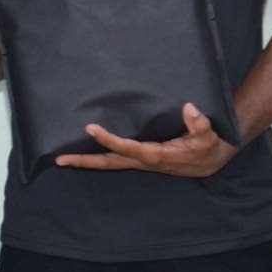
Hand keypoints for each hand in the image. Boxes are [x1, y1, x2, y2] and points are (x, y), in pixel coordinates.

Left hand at [56, 103, 238, 177]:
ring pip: (109, 162)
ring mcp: (140, 161)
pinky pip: (115, 158)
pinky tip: (85, 151)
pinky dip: (99, 156)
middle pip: (109, 163)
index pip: (128, 148)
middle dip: (85, 161)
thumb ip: (199, 124)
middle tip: (60, 159)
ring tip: (63, 158)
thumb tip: (189, 108)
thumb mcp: (209, 135)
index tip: (91, 128)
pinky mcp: (141, 158)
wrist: (212, 160)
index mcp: (157, 155)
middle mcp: (144, 161)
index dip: (109, 139)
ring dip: (87, 160)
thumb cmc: (208, 146)